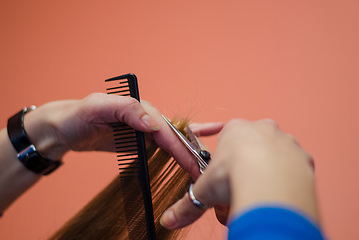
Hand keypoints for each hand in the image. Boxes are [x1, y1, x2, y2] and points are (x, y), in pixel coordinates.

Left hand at [24, 93, 222, 178]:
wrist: (66, 127)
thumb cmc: (78, 116)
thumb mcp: (96, 108)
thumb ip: (126, 109)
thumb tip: (153, 123)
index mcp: (140, 108)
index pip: (165, 130)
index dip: (181, 148)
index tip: (194, 164)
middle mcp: (146, 117)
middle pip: (174, 136)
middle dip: (191, 153)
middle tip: (205, 172)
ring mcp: (145, 128)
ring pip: (173, 140)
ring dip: (191, 152)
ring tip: (208, 163)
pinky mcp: (141, 139)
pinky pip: (164, 144)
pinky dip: (181, 147)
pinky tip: (197, 145)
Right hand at [160, 119, 317, 228]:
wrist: (268, 182)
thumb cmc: (235, 174)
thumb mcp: (205, 189)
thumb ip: (187, 205)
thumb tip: (169, 219)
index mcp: (237, 129)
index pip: (226, 136)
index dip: (222, 159)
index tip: (221, 172)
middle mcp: (263, 129)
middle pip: (251, 150)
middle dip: (243, 171)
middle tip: (237, 191)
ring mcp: (285, 141)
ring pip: (273, 159)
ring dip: (264, 177)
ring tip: (256, 196)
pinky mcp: (303, 157)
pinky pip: (293, 169)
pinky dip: (284, 182)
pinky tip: (276, 195)